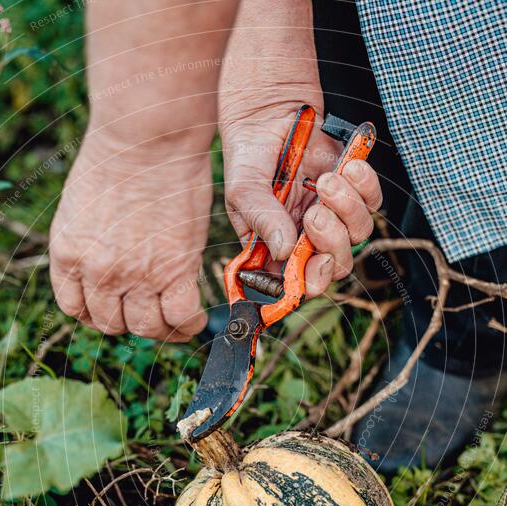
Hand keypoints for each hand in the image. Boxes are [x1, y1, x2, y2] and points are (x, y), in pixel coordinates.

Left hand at [49, 131, 209, 339]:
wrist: (147, 136)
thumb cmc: (119, 156)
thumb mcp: (82, 206)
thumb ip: (88, 243)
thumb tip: (107, 268)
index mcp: (68, 254)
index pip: (76, 309)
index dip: (97, 315)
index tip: (116, 309)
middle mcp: (97, 271)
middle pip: (111, 324)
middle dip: (129, 321)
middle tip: (150, 308)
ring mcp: (136, 276)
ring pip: (146, 328)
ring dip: (161, 329)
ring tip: (175, 317)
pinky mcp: (174, 272)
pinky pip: (181, 319)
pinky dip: (189, 326)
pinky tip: (196, 317)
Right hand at [220, 98, 381, 297]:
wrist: (270, 110)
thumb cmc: (250, 155)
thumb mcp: (244, 189)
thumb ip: (262, 221)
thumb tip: (284, 253)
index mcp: (277, 248)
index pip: (300, 282)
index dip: (311, 281)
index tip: (315, 263)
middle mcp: (307, 238)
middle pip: (337, 265)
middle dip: (333, 244)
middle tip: (316, 215)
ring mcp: (333, 214)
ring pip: (358, 234)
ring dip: (347, 209)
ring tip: (326, 180)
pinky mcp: (353, 190)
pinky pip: (372, 201)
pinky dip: (364, 185)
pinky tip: (347, 167)